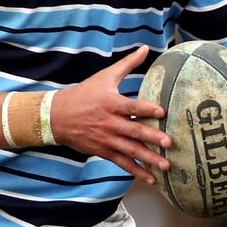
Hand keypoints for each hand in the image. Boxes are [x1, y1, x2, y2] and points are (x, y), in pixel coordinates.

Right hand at [51, 46, 172, 184]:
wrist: (57, 116)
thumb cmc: (84, 93)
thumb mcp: (105, 77)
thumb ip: (128, 64)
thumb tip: (146, 48)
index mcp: (111, 103)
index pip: (132, 107)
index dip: (146, 109)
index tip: (162, 112)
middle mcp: (109, 123)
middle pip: (134, 131)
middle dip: (152, 138)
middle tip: (169, 143)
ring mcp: (106, 139)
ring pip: (130, 151)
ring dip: (148, 159)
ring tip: (166, 166)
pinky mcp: (103, 151)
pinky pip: (122, 162)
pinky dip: (136, 171)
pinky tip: (151, 179)